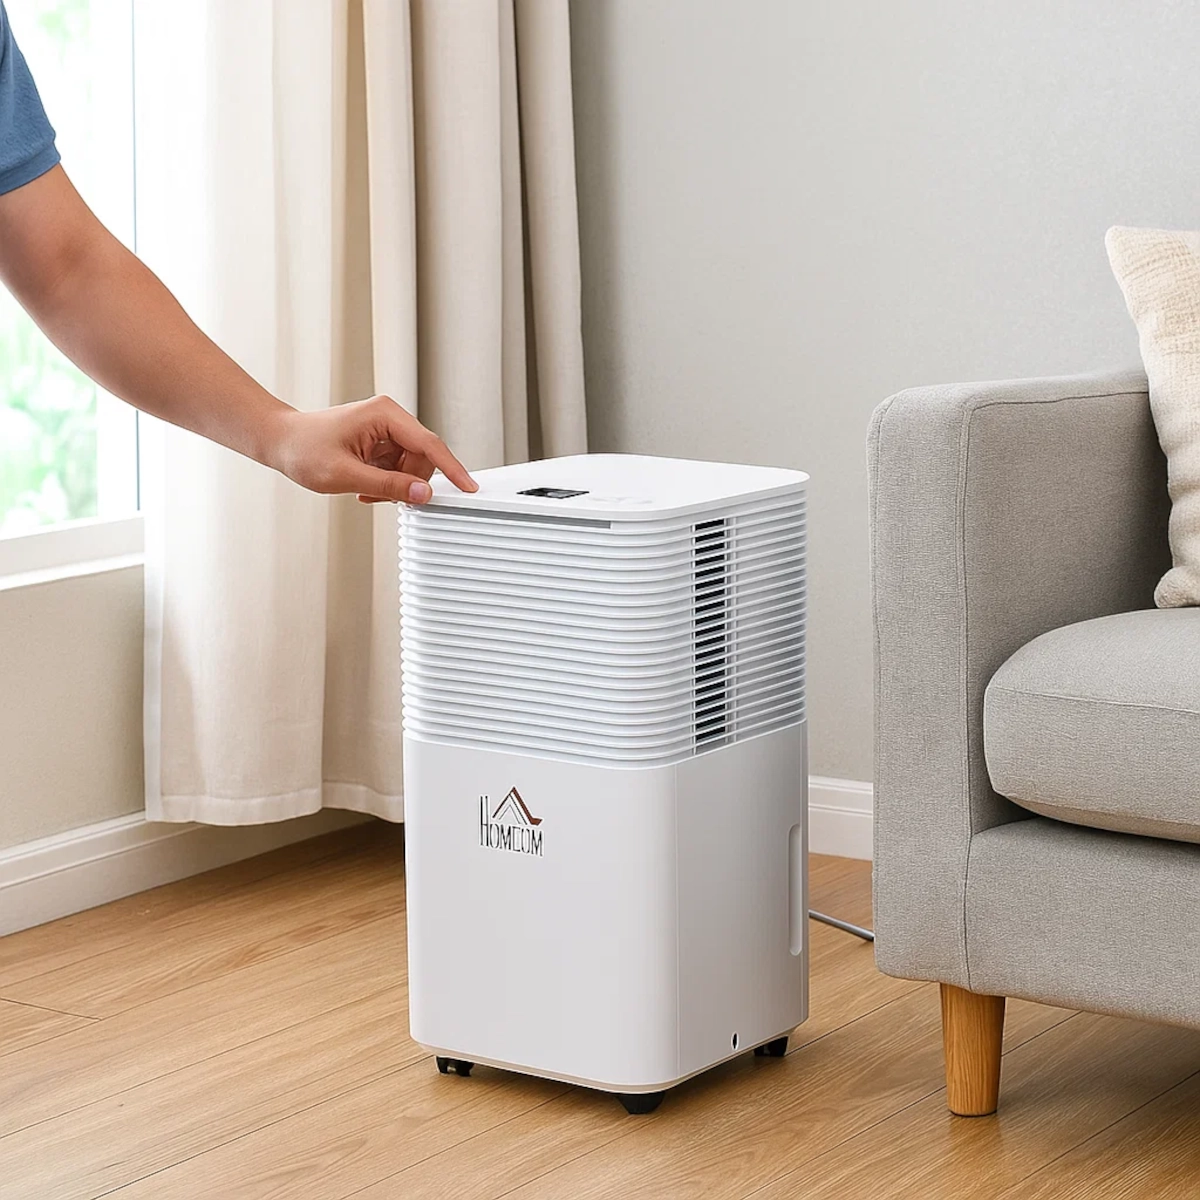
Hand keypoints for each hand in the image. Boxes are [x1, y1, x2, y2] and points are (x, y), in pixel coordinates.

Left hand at [268, 395, 476, 503]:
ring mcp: (386, 430)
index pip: (430, 444)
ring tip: (364, 489)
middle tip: (378, 494)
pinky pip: (398, 468)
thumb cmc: (304, 449)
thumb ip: (389, 485)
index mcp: (385, 414)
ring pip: (411, 467)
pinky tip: (363, 485)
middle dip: (406, 482)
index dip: (452, 468)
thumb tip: (424, 494)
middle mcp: (390, 417)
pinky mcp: (380, 442)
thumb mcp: (346, 474)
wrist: (280, 442)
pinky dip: (385, 483)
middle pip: (422, 459)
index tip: (469, 487)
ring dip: (393, 485)